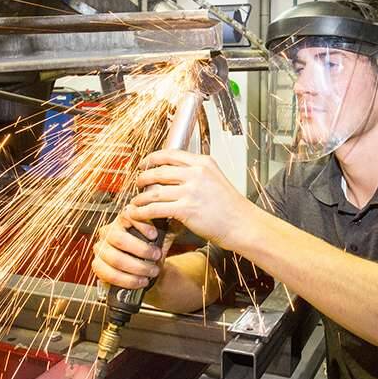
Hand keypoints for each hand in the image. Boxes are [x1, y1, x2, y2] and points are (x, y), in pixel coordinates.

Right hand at [91, 206, 172, 289]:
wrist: (146, 267)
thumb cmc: (152, 249)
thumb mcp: (162, 235)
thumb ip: (166, 226)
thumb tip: (174, 219)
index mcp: (121, 220)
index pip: (126, 215)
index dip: (140, 225)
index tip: (154, 235)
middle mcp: (108, 232)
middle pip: (119, 239)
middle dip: (141, 250)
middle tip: (156, 256)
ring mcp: (100, 249)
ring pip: (115, 258)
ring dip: (137, 267)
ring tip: (152, 271)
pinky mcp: (97, 265)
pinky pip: (109, 274)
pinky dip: (128, 280)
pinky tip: (141, 281)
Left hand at [127, 150, 254, 249]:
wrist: (242, 224)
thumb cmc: (231, 207)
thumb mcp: (216, 179)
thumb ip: (198, 173)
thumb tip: (177, 173)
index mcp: (203, 162)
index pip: (170, 154)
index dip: (152, 158)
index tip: (144, 164)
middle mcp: (196, 173)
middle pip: (158, 171)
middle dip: (143, 177)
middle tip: (137, 183)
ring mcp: (191, 191)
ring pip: (154, 191)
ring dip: (140, 197)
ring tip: (135, 201)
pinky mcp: (186, 209)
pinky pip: (155, 208)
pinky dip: (142, 211)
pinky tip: (137, 213)